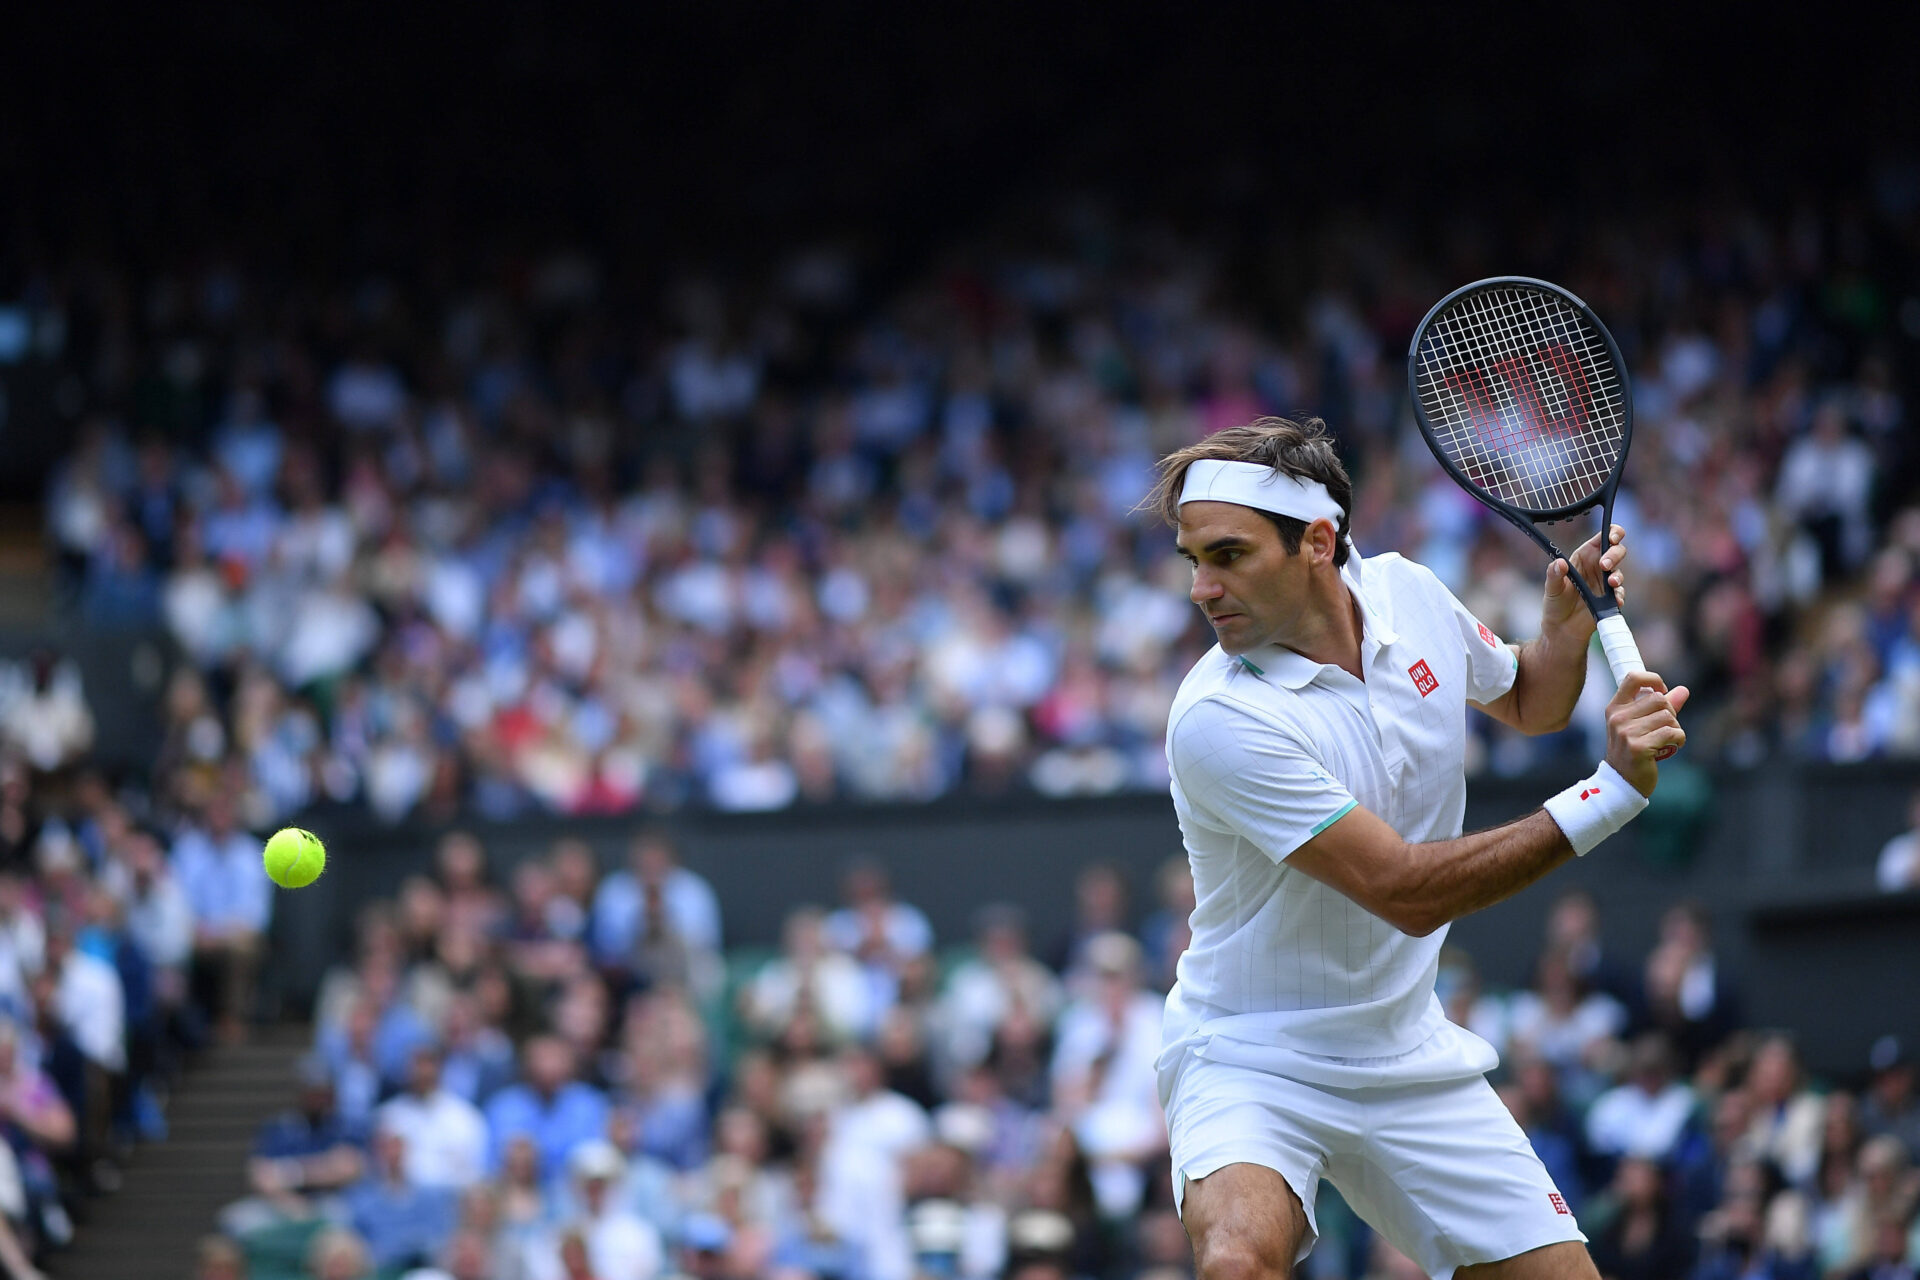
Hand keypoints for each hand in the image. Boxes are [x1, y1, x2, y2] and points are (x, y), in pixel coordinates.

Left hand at [1542, 525, 1626, 637]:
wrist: (1562, 628)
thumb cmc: (1555, 603)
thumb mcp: (1551, 587)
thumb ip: (1554, 574)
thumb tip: (1559, 563)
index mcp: (1584, 557)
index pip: (1603, 538)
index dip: (1613, 532)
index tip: (1613, 537)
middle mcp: (1597, 567)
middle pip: (1617, 551)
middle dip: (1615, 554)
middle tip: (1604, 565)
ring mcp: (1606, 583)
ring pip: (1619, 572)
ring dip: (1617, 576)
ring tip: (1611, 583)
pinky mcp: (1610, 599)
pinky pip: (1620, 594)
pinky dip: (1619, 595)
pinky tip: (1615, 599)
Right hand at [1604, 671, 1688, 795]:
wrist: (1622, 781)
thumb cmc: (1634, 750)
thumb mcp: (1642, 725)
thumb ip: (1662, 706)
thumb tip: (1684, 690)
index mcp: (1615, 708)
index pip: (1633, 678)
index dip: (1654, 679)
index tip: (1662, 691)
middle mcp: (1618, 717)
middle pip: (1659, 699)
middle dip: (1671, 712)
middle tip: (1666, 727)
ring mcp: (1626, 732)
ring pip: (1668, 716)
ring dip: (1676, 728)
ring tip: (1668, 739)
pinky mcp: (1638, 747)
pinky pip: (1672, 732)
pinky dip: (1679, 739)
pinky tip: (1673, 746)